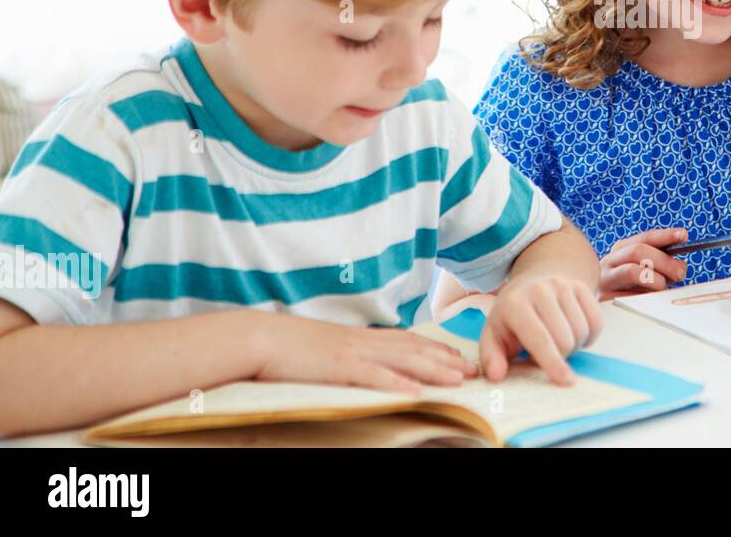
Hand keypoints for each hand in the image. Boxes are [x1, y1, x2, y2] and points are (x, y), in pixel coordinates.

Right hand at [253, 313, 477, 395]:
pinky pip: (373, 376)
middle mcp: (362, 342)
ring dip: (433, 370)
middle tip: (473, 368)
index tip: (458, 356)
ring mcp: (352, 353)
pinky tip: (416, 392)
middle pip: (413, 349)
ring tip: (458, 379)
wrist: (258, 337)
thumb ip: (348, 353)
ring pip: (402, 361)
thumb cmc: (287, 346)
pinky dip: (396, 384)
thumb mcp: (326, 347)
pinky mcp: (338, 367)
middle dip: (445, 359)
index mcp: (360, 337)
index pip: (407, 341)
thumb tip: (362, 364)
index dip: (435, 348)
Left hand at [479, 275, 601, 384]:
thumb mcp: (494, 335)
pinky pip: (596, 322)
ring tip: (557, 341)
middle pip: (565, 339)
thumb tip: (496, 375)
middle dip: (560, 357)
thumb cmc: (512, 317)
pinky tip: (573, 332)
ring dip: (574, 346)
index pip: (539, 338)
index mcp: (515, 304)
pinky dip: (589, 336)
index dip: (552, 362)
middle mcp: (540, 290)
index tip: (565, 381)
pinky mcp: (581, 286)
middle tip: (547, 353)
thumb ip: (491, 358)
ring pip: (581, 331)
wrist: (531, 284)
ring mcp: (563, 285)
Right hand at [598, 228, 689, 299]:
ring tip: (662, 288)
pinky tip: (649, 302)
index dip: (665, 235)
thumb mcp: (647, 273)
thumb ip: (663, 267)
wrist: (600, 310)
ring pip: (632, 271)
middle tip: (680, 272)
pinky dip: (645, 298)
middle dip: (663, 260)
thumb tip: (680, 268)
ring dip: (655, 279)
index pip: (645, 238)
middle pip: (638, 251)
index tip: (683, 235)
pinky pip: (630, 295)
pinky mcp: (604, 298)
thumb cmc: (631, 289)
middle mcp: (609, 261)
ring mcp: (605, 279)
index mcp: (621, 249)